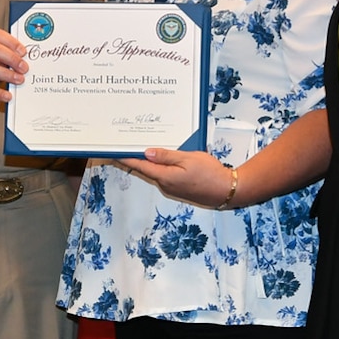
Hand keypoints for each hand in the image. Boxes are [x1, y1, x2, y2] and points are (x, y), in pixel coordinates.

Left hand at [119, 149, 233, 207]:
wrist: (226, 191)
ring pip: (154, 172)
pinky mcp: (178, 188)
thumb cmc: (210, 174)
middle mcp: (165, 184)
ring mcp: (171, 187)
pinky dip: (159, 166)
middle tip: (123, 147)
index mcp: (165, 176)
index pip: (139, 166)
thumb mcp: (189, 159)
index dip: (125, 159)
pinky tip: (160, 159)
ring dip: (147, 162)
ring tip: (139, 149)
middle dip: (133, 159)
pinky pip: (164, 175)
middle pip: (144, 169)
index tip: (112, 153)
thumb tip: (147, 153)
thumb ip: (167, 156)